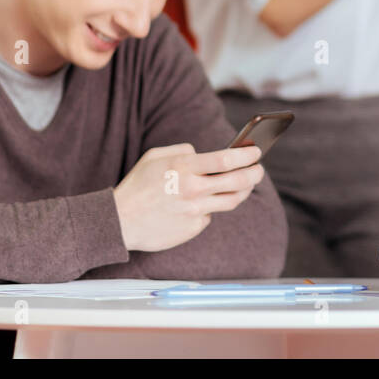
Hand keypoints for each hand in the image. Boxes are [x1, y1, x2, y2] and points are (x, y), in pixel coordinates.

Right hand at [112, 143, 264, 251]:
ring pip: (231, 200)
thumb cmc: (137, 185)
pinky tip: (204, 204)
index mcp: (184, 167)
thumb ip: (183, 150)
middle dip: (255, 173)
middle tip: (259, 169)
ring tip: (245, 184)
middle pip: (238, 181)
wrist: (119, 221)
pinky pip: (210, 215)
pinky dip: (211, 208)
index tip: (256, 152)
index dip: (247, 155)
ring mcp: (194, 211)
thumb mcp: (155, 156)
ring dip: (243, 191)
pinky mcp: (193, 228)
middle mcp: (192, 189)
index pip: (227, 159)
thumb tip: (204, 153)